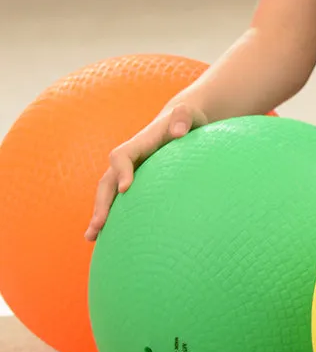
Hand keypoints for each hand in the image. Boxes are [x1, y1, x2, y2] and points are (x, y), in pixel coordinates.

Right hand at [84, 103, 206, 240]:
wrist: (181, 122)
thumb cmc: (187, 120)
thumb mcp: (188, 114)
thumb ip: (184, 117)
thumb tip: (179, 132)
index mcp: (140, 143)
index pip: (122, 155)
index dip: (121, 171)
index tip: (127, 188)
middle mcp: (129, 158)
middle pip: (107, 180)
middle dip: (102, 202)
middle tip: (99, 225)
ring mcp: (130, 171)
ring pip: (109, 193)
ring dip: (99, 213)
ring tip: (91, 237)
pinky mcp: (136, 181)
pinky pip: (120, 199)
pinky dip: (113, 216)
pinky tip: (108, 237)